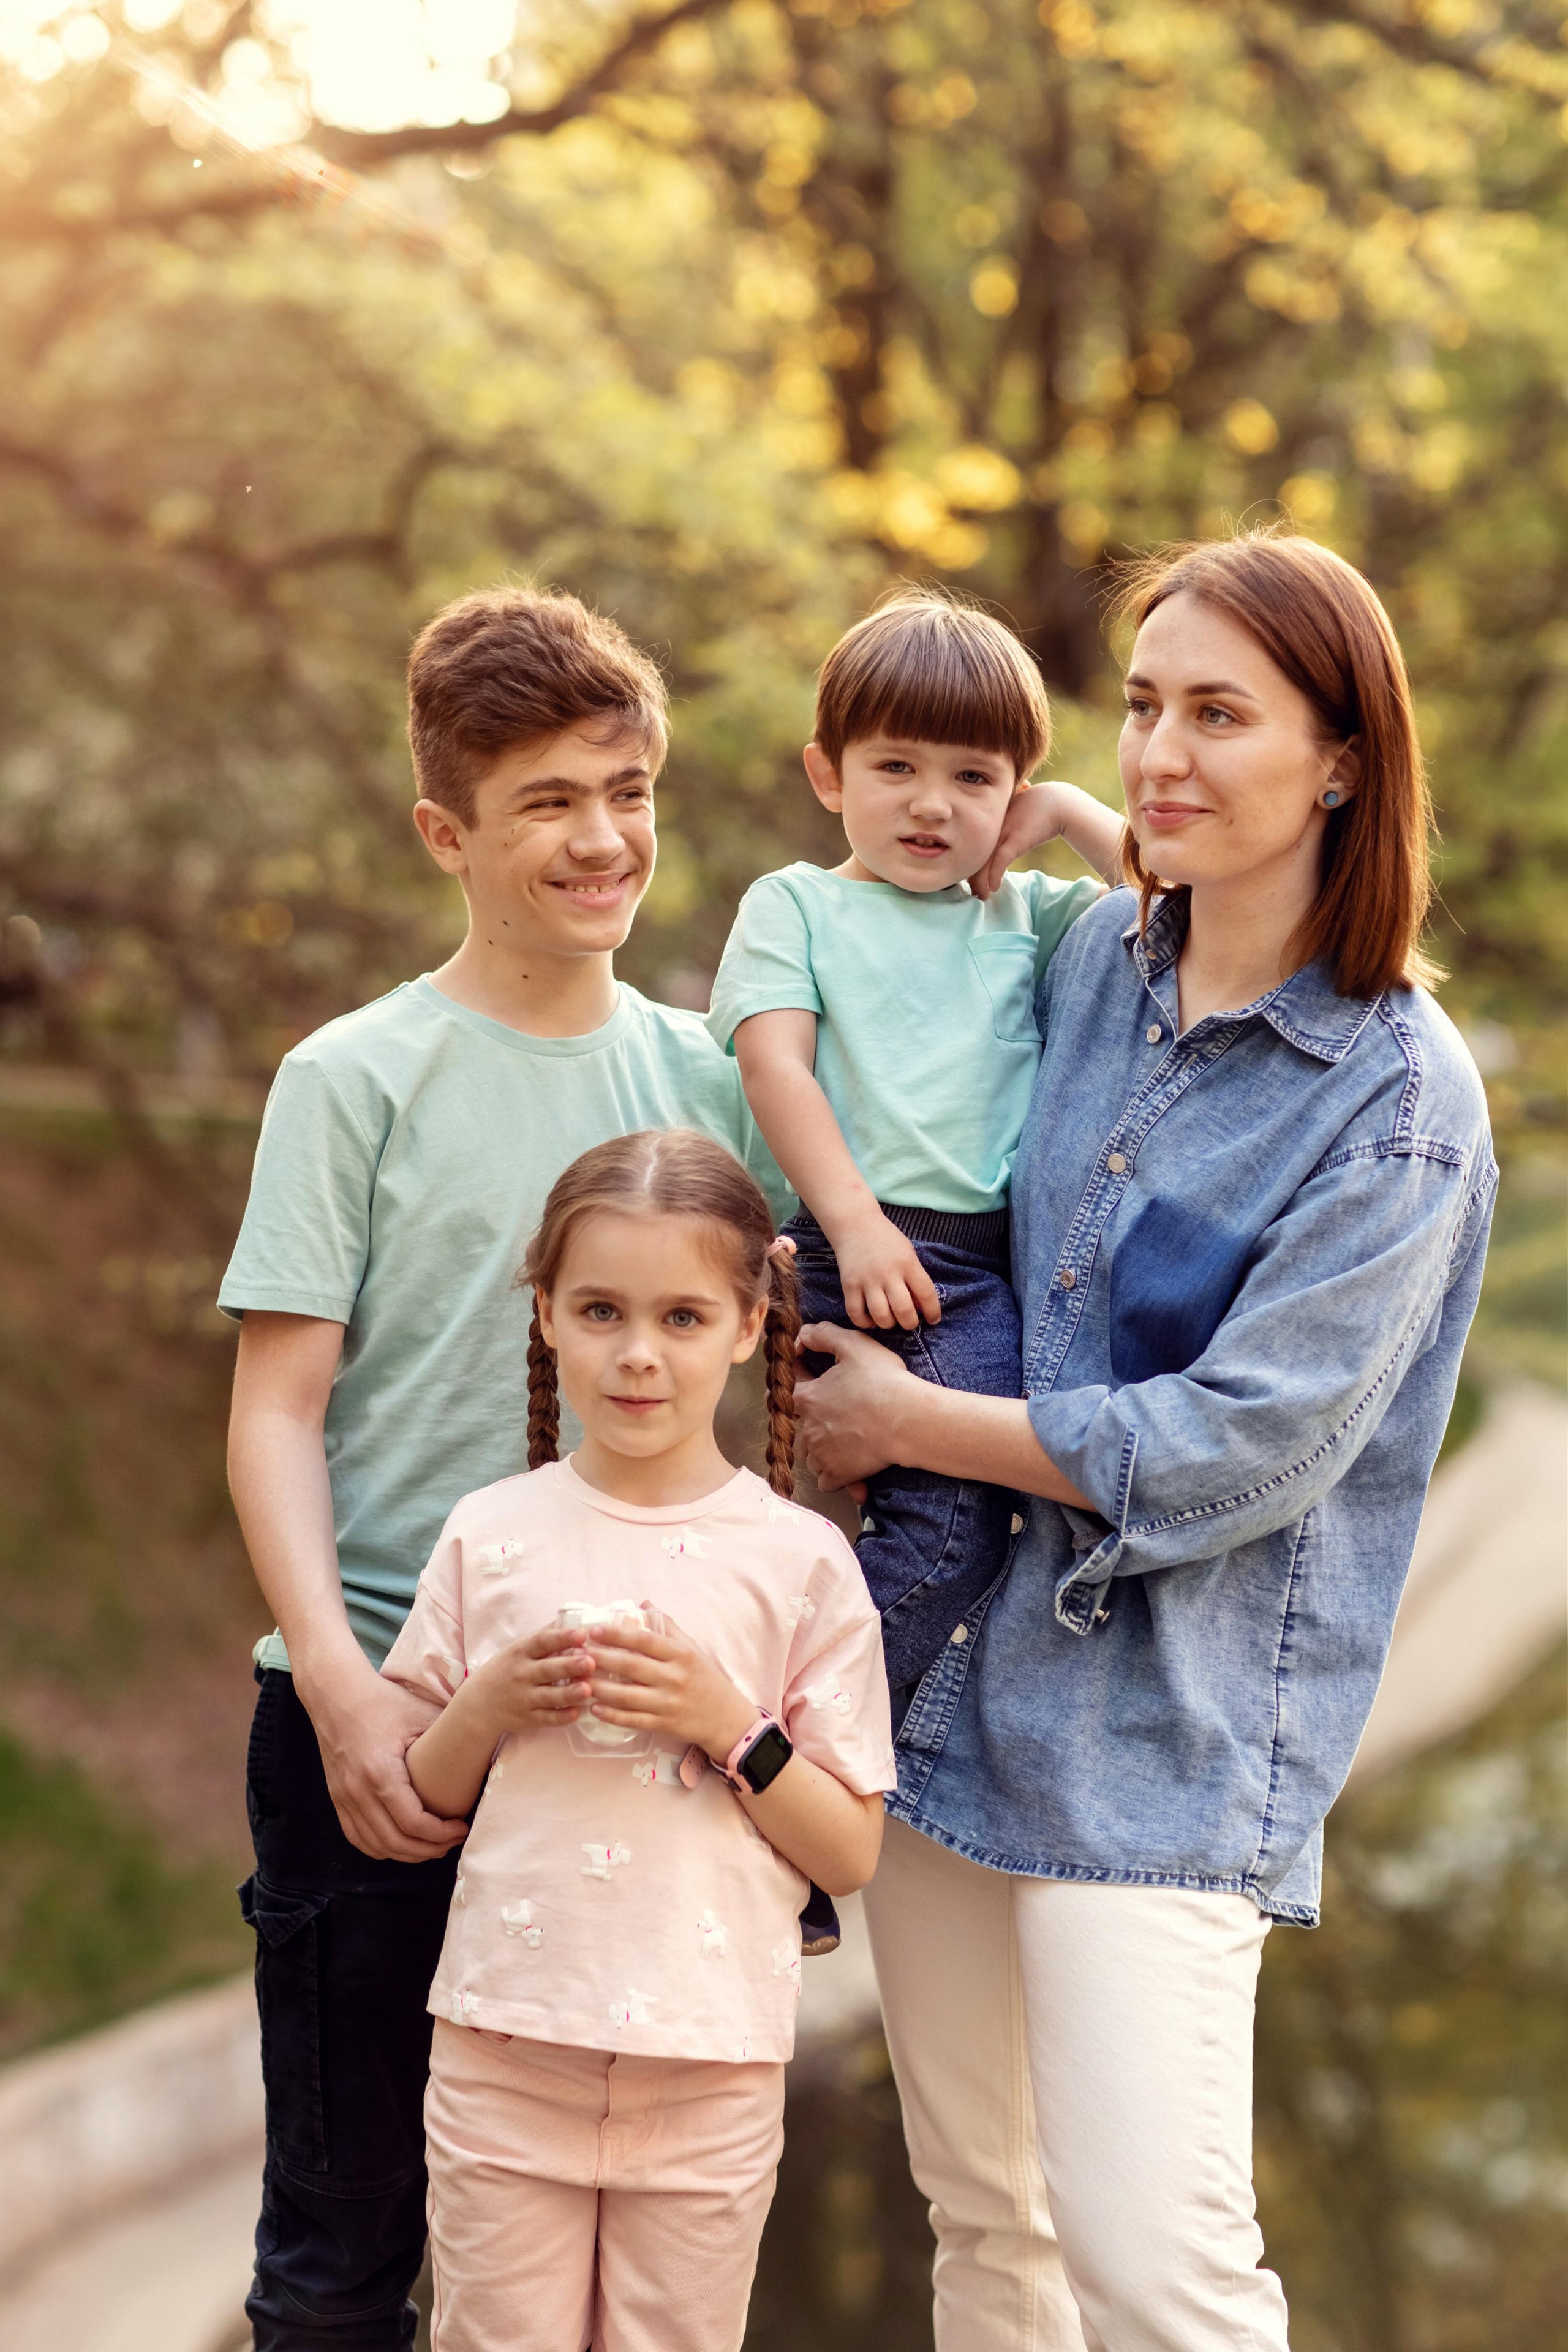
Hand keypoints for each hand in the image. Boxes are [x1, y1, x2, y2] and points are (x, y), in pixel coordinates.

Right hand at [298, 1657, 468, 1862]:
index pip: (413, 1824)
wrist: (335, 1694)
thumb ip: (450, 1735)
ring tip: (431, 1845)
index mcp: (380, 1773)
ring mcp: (343, 1798)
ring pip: (375, 1847)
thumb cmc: (382, 1701)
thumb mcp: (420, 1714)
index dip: (441, 1834)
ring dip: (406, 1854)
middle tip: (452, 1841)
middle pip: (396, 1843)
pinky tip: (402, 1842)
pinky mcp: (337, 1799)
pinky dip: (381, 1848)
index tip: (462, 1828)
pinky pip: (357, 1838)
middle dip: (428, 1849)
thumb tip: (484, 1747)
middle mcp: (358, 1792)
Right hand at [467, 1625, 595, 1735]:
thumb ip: (545, 1636)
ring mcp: (524, 1697)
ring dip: (569, 1693)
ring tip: (587, 1689)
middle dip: (569, 1666)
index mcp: (522, 1652)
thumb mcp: (519, 1648)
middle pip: (548, 1669)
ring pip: (549, 1696)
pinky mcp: (528, 1718)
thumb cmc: (507, 1669)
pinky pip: (546, 1718)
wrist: (480, 1703)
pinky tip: (577, 1713)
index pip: (542, 1642)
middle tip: (590, 1662)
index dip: (562, 1637)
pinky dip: (561, 1717)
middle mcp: (522, 1674)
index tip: (581, 1634)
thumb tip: (573, 1615)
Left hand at [584, 1616, 754, 1759]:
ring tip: (578, 1680)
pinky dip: (612, 1715)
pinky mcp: (663, 1724)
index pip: (644, 1640)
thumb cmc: (704, 1677)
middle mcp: (674, 1678)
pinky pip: (633, 1720)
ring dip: (600, 1688)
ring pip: (627, 1695)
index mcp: (680, 1655)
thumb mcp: (691, 1648)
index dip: (617, 1635)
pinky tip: (594, 1708)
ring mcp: (668, 1703)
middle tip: (576, 1653)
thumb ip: (667, 1625)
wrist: (724, 1717)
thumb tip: (643, 1603)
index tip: (594, 1630)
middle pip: (631, 1666)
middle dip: (601, 1658)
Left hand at [795, 1322, 913, 1494]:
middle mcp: (808, 1429)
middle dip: (814, 1425)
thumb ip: (823, 1335)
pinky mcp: (838, 1475)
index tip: (813, 1387)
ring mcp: (822, 1455)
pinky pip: (826, 1480)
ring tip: (847, 1443)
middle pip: (799, 1430)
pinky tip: (852, 1469)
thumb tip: (802, 1336)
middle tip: (839, 1419)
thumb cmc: (883, 1382)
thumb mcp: (854, 1346)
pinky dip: (835, 1475)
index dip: (798, 1389)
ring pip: (811, 1456)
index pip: (786, 1395)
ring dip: (823, 1451)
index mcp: (808, 1398)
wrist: (908, 1420)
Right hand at [831, 1208, 940, 1331]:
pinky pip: (856, 1314)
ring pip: (881, 1316)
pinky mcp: (848, 1285)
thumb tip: (920, 1308)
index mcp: (907, 1263)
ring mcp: (866, 1280)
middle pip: (904, 1310)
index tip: (933, 1319)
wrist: (855, 1224)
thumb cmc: (886, 1240)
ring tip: (890, 1319)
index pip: (926, 1293)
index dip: (933, 1311)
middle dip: (910, 1323)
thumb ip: (915, 1278)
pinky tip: (871, 1319)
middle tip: (909, 1322)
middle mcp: (888, 1273)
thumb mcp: (908, 1253)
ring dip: (889, 1325)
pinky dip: (865, 1323)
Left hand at [968, 781, 1070, 899]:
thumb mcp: (1014, 818)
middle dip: (972, 878)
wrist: (1057, 802)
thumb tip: (1001, 847)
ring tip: (982, 896)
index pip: (972, 847)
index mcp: (989, 823)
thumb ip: (1004, 830)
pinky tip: (994, 887)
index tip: (970, 879)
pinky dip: (995, 875)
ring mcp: (1003, 833)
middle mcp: (992, 828)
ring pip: (984, 862)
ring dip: (981, 883)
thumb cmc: (1037, 810)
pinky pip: (1000, 860)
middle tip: (974, 893)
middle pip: (974, 857)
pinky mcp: (1016, 839)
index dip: (970, 865)